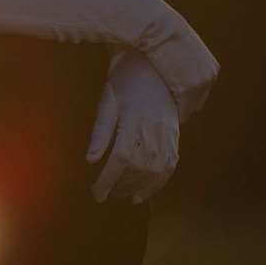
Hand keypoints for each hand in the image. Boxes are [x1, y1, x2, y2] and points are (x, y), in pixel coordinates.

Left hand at [87, 50, 178, 204]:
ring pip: (156, 171)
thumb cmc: (124, 85)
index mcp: (134, 119)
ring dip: (138, 188)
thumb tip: (90, 160)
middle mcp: (154, 129)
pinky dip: (157, 184)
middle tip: (104, 193)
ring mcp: (168, 135)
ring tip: (120, 194)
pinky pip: (170, 167)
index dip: (108, 179)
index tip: (96, 193)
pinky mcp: (175, 139)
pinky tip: (141, 194)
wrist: (153, 70)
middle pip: (139, 167)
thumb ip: (100, 132)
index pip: (121, 157)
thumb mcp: (107, 103)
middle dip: (120, 185)